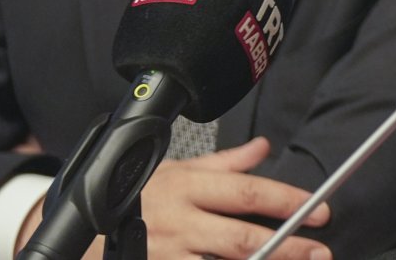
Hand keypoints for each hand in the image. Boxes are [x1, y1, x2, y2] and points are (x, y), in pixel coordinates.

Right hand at [16, 137, 332, 259]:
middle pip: (243, 238)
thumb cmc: (131, 199)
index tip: (320, 210)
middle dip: (288, 247)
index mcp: (187, 188)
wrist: (75, 233)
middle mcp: (180, 223)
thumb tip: (262, 148)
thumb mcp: (172, 170)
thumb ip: (223, 164)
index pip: (248, 193)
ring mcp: (167, 255)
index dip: (288, 201)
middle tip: (320, 252)